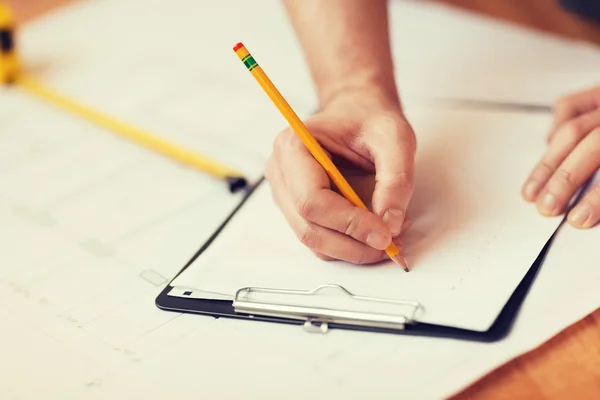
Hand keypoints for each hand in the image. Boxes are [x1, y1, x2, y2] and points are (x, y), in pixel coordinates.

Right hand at [265, 90, 415, 263]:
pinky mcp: (297, 208)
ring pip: (313, 240)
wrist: (357, 113)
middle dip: (352, 245)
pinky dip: (348, 244)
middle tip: (392, 246)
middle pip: (308, 227)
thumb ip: (396, 179)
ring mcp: (285, 193)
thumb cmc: (369, 119)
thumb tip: (390, 225)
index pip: (311, 200)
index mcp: (293, 146)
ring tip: (389, 235)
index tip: (384, 235)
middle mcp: (281, 172)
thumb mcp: (394, 137)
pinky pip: (320, 238)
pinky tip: (374, 230)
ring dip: (352, 248)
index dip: (348, 224)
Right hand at [522, 86, 599, 227]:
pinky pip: (568, 105)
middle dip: (563, 180)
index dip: (596, 197)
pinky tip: (550, 147)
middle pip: (589, 145)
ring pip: (571, 128)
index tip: (578, 219)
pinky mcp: (599, 89)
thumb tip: (590, 208)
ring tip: (532, 190)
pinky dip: (555, 127)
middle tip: (547, 208)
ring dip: (548, 164)